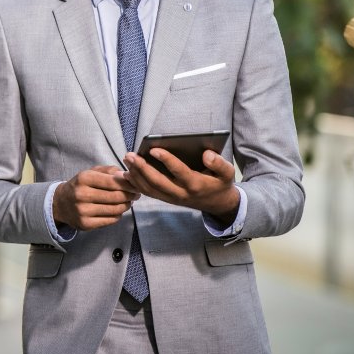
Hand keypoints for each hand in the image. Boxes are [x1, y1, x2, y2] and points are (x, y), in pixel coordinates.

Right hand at [53, 165, 140, 231]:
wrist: (61, 204)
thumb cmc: (81, 185)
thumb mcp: (91, 172)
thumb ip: (110, 171)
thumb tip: (128, 176)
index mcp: (84, 178)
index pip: (113, 182)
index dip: (128, 184)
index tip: (137, 185)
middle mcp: (82, 195)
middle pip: (116, 196)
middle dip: (130, 195)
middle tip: (136, 194)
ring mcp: (83, 211)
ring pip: (115, 209)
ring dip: (126, 205)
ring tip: (128, 202)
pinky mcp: (85, 224)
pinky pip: (110, 220)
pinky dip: (118, 215)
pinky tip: (117, 210)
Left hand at [121, 149, 239, 225]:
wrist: (217, 204)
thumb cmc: (220, 184)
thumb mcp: (227, 173)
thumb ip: (219, 163)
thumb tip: (207, 154)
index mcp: (195, 184)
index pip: (179, 171)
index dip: (166, 160)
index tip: (154, 149)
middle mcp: (181, 193)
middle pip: (157, 182)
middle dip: (142, 168)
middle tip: (130, 155)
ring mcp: (171, 198)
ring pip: (149, 189)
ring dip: (135, 175)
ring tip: (126, 160)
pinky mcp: (166, 199)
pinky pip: (148, 193)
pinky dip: (136, 184)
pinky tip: (126, 173)